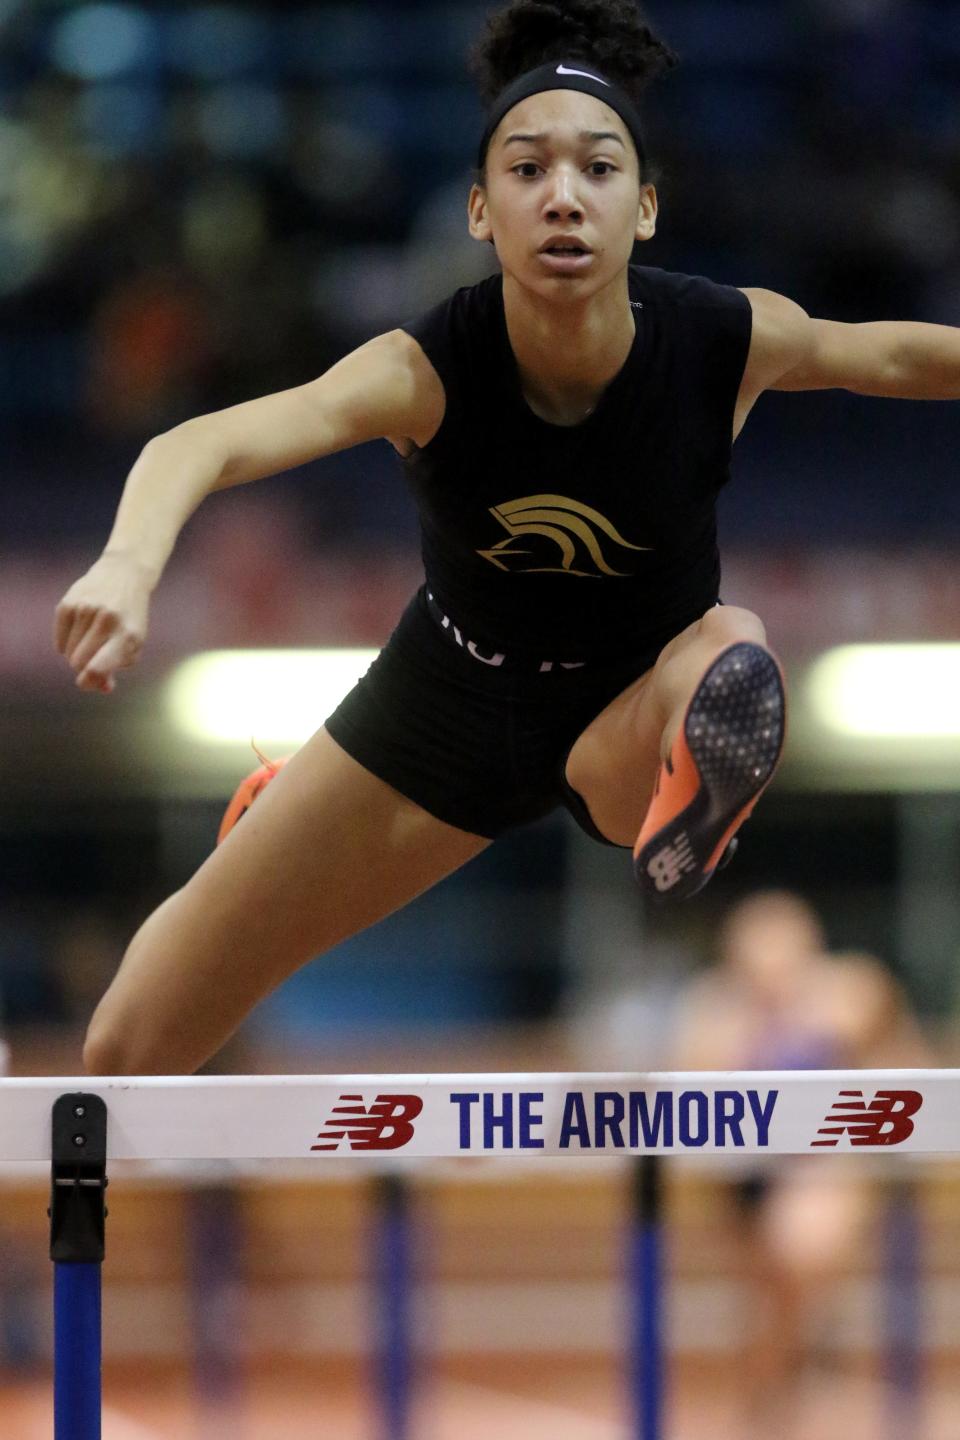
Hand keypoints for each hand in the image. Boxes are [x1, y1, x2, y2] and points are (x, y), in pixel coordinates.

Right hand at [54, 550, 153, 692]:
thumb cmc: (129, 617)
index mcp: (128, 635)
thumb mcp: (133, 642)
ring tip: (90, 640)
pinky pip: (58, 640)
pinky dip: (66, 643)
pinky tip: (79, 632)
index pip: (99, 666)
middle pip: (79, 662)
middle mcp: (107, 621)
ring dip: (76, 654)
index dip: (89, 681)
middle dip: (83, 667)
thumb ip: (116, 667)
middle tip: (92, 659)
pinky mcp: (68, 603)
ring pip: (68, 653)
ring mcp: (85, 610)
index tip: (86, 681)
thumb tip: (100, 688)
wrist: (124, 574)